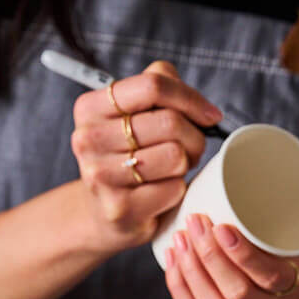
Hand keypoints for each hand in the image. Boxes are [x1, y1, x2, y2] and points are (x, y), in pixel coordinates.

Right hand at [71, 60, 221, 253]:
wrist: (104, 212)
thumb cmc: (127, 157)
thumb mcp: (134, 114)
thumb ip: (161, 87)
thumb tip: (204, 110)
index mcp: (90, 108)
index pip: (153, 85)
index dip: (190, 99)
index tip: (209, 116)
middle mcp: (89, 140)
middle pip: (170, 122)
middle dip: (194, 137)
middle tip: (189, 150)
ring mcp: (100, 176)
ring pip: (175, 155)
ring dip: (185, 164)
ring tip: (172, 170)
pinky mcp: (120, 208)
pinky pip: (174, 189)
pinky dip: (177, 191)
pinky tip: (162, 193)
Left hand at [164, 158, 298, 298]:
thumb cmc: (284, 258)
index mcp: (291, 287)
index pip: (268, 274)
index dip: (242, 254)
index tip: (220, 226)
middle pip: (236, 293)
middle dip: (210, 258)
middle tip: (194, 224)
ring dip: (191, 274)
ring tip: (179, 240)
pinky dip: (179, 291)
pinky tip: (171, 263)